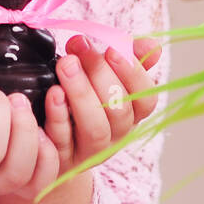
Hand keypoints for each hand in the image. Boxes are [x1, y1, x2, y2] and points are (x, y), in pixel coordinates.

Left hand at [43, 36, 162, 178]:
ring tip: (66, 65)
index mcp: (132, 113)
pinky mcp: (63, 158)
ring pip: (95, 129)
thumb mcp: (105, 73)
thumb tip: (153, 45)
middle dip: (101, 75)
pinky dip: (59, 115)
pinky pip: (63, 140)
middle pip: (120, 112)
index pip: (146, 98)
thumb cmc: (84, 94)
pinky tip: (53, 93)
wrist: (50, 135)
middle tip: (80, 48)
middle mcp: (116, 135)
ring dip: (81, 94)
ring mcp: (91, 150)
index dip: (133, 74)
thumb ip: (127, 56)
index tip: (113, 49)